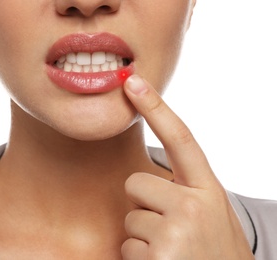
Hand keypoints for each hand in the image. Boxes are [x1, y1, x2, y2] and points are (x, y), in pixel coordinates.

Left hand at [121, 75, 253, 259]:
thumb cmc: (214, 251)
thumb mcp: (211, 213)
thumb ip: (186, 189)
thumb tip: (145, 176)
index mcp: (208, 190)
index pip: (180, 138)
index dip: (156, 107)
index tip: (133, 83)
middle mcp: (193, 205)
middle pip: (135, 182)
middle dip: (144, 205)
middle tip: (170, 230)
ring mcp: (175, 231)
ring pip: (129, 217)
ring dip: (143, 235)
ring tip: (171, 251)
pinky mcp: (157, 256)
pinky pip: (126, 245)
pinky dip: (139, 257)